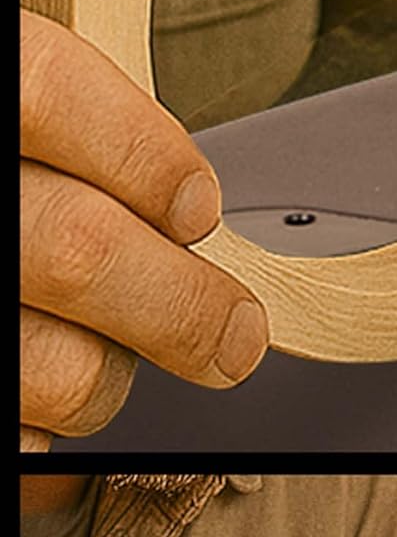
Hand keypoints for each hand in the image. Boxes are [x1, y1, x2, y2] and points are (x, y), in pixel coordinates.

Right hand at [20, 9, 269, 442]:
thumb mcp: (2, 124)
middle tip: (233, 335)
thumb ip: (58, 134)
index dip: (145, 156)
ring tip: (98, 358)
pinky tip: (32, 400)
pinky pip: (16, 444)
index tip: (196, 206)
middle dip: (184, 308)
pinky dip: (41, 436)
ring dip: (105, 378)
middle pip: (76, 248)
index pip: (45, 92)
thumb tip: (180, 214)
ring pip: (61, 369)